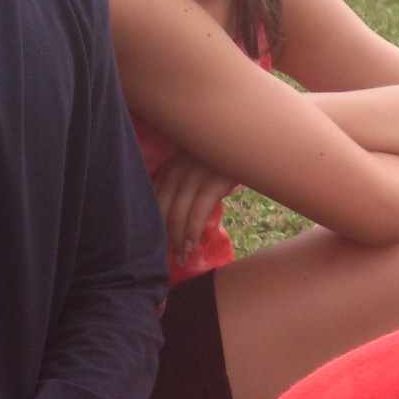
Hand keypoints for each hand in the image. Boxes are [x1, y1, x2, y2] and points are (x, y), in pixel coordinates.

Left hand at [152, 151, 235, 267]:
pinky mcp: (212, 184)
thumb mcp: (194, 165)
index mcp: (169, 169)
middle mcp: (177, 172)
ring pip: (177, 215)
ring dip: (178, 241)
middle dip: (163, 238)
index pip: (153, 201)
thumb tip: (174, 212)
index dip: (152, 226)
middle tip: (168, 258)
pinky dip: (192, 233)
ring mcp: (194, 178)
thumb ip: (181, 182)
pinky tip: (193, 246)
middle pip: (161, 211)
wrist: (246, 141)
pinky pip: (197, 214)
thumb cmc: (222, 157)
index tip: (154, 245)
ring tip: (181, 258)